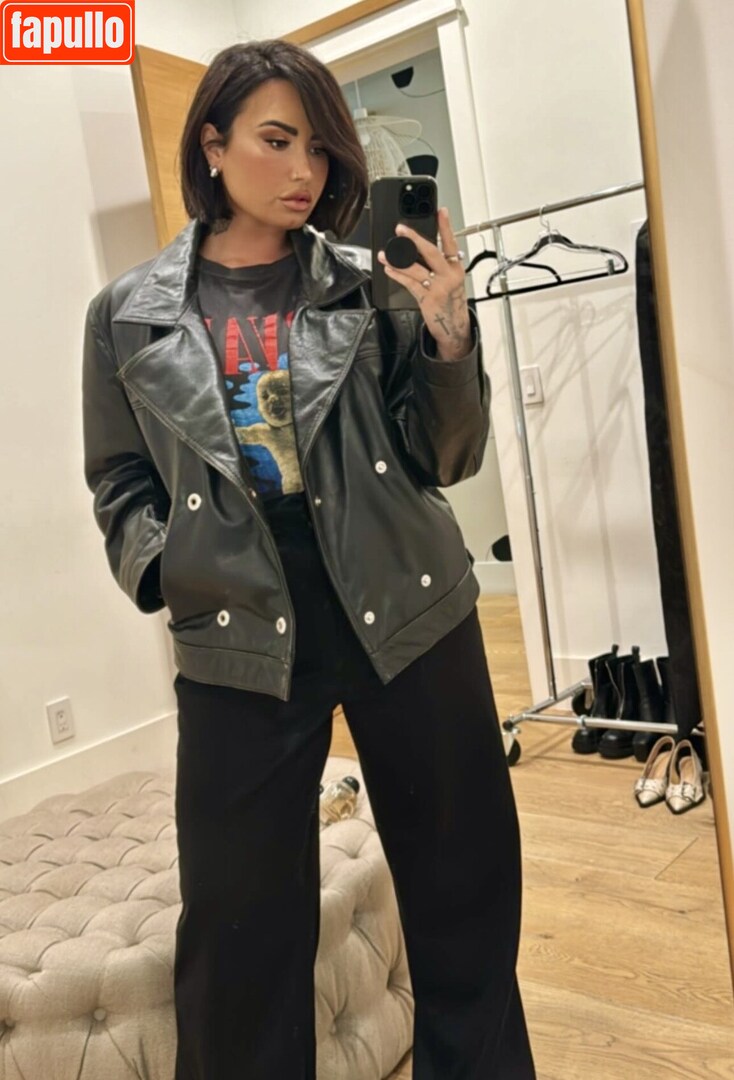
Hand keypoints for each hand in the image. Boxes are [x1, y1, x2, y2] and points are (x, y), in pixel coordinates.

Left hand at [377, 206, 471, 360]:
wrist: (454, 327)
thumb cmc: (450, 302)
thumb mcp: (452, 280)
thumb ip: (440, 265)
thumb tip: (420, 248)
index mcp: (456, 268)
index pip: (451, 243)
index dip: (446, 226)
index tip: (441, 211)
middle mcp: (449, 276)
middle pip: (431, 252)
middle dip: (414, 238)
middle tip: (400, 228)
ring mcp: (439, 287)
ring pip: (416, 269)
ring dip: (398, 259)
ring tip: (385, 253)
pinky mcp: (428, 299)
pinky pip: (410, 284)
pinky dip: (398, 276)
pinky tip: (389, 270)